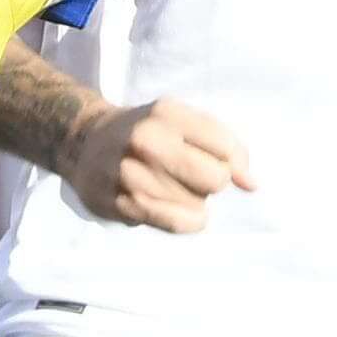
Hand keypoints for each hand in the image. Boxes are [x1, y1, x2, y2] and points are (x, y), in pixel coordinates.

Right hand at [59, 97, 254, 231]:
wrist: (84, 143)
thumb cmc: (147, 133)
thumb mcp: (183, 123)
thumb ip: (226, 146)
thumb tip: (251, 184)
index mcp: (166, 113)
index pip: (226, 148)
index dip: (230, 160)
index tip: (214, 160)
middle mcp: (147, 140)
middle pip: (216, 179)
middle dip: (212, 182)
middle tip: (191, 175)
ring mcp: (132, 174)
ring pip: (198, 206)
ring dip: (194, 203)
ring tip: (170, 187)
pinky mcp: (123, 204)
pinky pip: (178, 223)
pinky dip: (187, 221)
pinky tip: (176, 210)